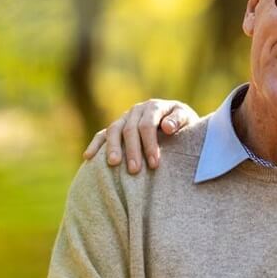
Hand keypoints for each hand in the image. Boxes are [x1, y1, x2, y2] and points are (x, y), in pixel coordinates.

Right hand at [82, 99, 197, 172]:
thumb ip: (179, 121)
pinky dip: (95, 144)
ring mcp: (125, 118)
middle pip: (130, 129)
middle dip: (132, 151)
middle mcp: (137, 110)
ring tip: (113, 164)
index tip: (154, 164)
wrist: (179, 124)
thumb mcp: (188, 120)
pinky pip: (102, 134)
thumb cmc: (185, 126)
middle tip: (135, 171)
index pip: (148, 125)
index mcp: (154, 107)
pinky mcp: (117, 127)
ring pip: (114, 130)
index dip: (150, 144)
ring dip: (112, 147)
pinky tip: (88, 156)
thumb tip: (167, 127)